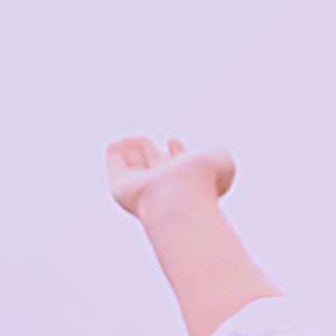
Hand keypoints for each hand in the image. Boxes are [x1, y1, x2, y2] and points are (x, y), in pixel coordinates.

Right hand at [105, 135, 235, 218]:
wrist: (182, 196)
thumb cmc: (205, 181)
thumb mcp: (222, 161)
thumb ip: (218, 154)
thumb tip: (210, 154)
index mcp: (189, 183)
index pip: (179, 167)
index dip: (176, 152)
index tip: (173, 140)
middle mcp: (165, 187)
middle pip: (154, 168)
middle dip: (149, 152)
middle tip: (143, 139)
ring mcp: (143, 188)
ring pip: (135, 168)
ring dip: (132, 151)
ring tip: (129, 139)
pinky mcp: (122, 187)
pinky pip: (116, 169)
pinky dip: (114, 156)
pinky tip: (114, 145)